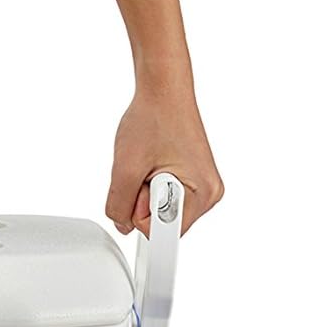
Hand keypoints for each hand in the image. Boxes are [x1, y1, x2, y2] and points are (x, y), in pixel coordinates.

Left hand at [106, 84, 223, 236]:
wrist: (163, 91)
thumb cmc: (153, 118)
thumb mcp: (125, 168)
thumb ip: (119, 205)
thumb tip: (121, 225)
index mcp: (203, 195)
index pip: (164, 234)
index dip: (141, 216)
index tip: (140, 193)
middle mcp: (208, 194)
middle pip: (162, 224)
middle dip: (142, 200)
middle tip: (145, 169)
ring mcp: (201, 187)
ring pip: (159, 211)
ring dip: (144, 192)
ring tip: (150, 162)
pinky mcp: (191, 180)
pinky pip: (161, 198)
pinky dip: (149, 185)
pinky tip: (154, 163)